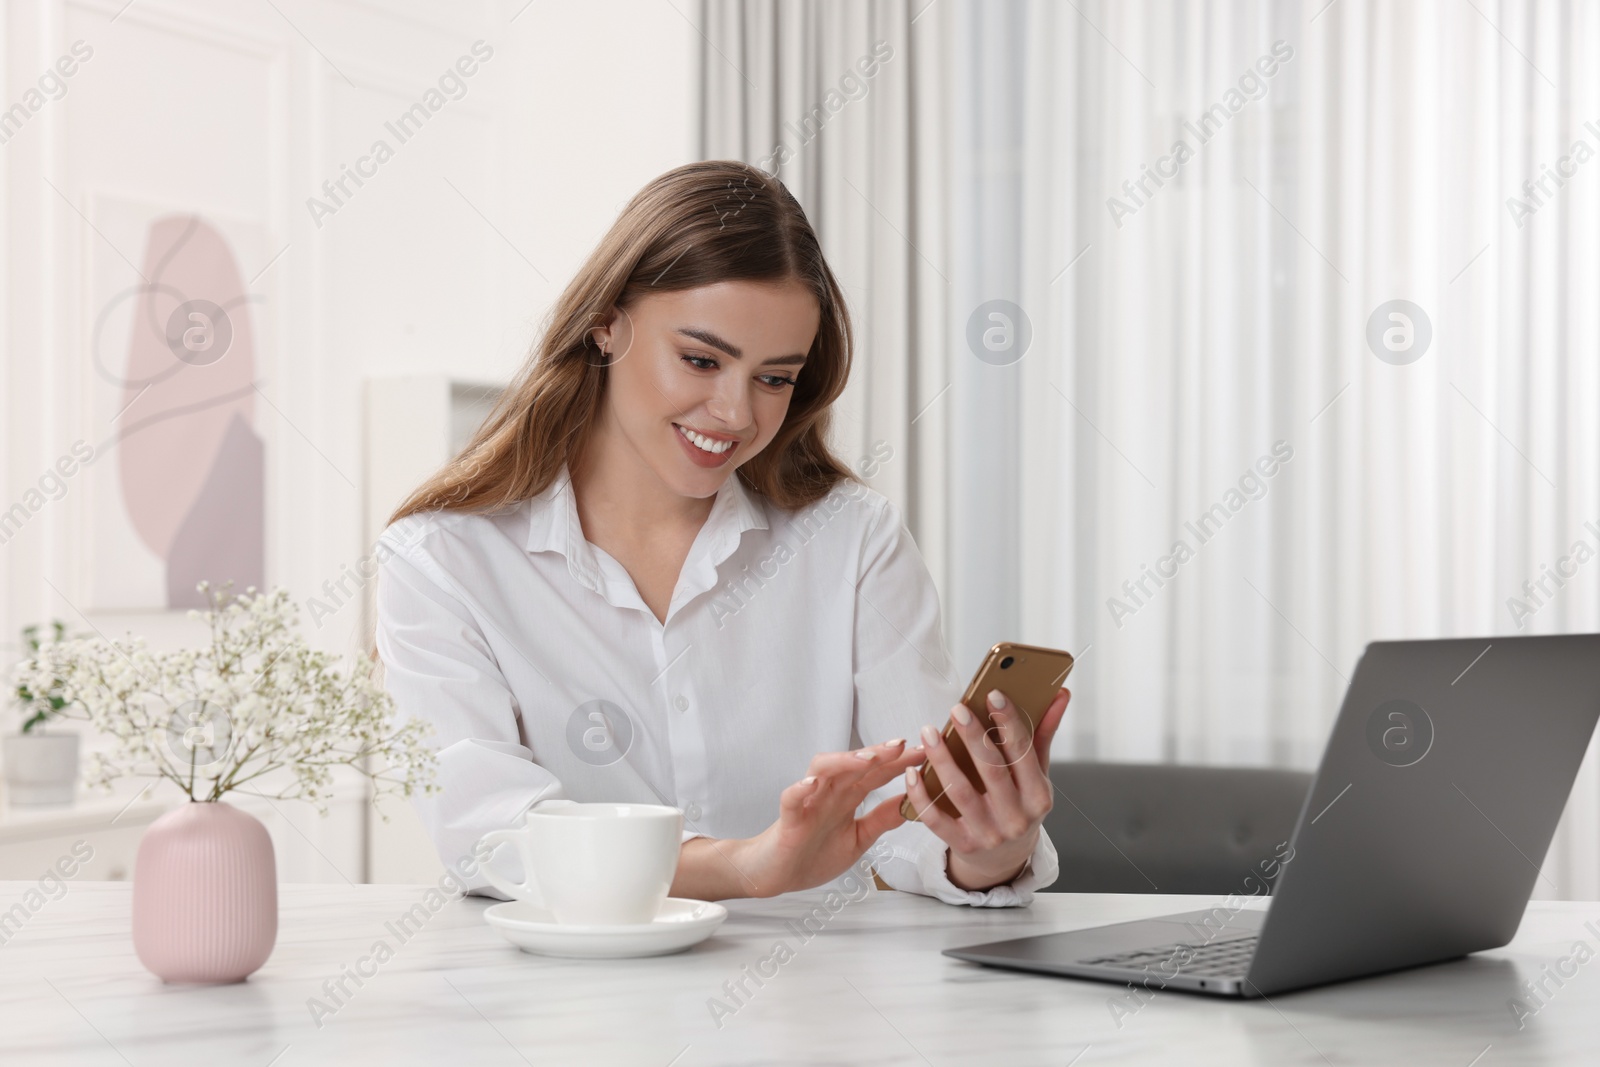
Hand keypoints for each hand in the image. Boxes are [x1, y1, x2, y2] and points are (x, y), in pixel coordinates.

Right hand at [670, 738, 924, 900]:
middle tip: (902, 745)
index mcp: (847, 797)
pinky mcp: (788, 818)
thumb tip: (912, 802)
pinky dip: (800, 789)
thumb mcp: (859, 839)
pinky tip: (812, 784)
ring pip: (823, 770)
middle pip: (854, 765)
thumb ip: (881, 819)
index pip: (876, 773)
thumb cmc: (814, 854)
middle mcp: (829, 793)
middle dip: (878, 753)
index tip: (924, 753)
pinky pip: (792, 798)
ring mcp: (808, 802)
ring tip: (866, 759)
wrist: (777, 875)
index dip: (899, 762)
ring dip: (844, 762)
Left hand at [901, 687, 1069, 891]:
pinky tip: (912, 772)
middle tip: (957, 709)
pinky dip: (921, 795)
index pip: (1024, 753)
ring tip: (929, 732)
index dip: (1009, 722)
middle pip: (992, 770)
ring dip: (942, 759)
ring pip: (960, 791)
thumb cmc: (1021, 805)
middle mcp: (1016, 817)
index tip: (993, 695)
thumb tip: (1059, 695)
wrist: (1006, 857)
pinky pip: (936, 819)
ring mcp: (989, 833)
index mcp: (1038, 796)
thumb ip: (1043, 734)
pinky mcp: (963, 845)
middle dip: (974, 737)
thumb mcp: (1037, 775)